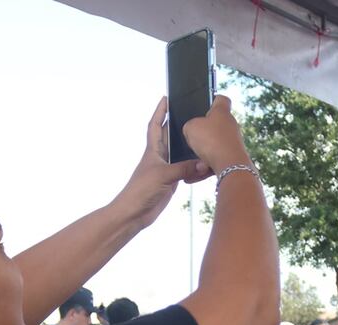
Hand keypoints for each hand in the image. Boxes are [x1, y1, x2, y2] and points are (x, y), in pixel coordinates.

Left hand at [109, 97, 210, 229]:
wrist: (134, 213)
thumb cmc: (141, 190)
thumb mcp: (164, 175)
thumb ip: (185, 168)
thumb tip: (204, 164)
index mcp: (153, 150)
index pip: (156, 125)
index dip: (160, 111)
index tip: (166, 98)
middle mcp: (159, 157)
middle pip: (170, 136)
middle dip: (178, 124)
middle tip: (191, 113)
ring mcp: (166, 170)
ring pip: (180, 153)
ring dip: (189, 146)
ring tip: (203, 136)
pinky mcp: (171, 182)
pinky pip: (186, 170)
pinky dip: (194, 166)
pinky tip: (204, 163)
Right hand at [182, 95, 252, 174]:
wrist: (230, 165)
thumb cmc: (213, 142)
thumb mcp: (190, 127)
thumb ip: (190, 125)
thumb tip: (192, 130)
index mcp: (222, 112)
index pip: (220, 99)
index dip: (212, 99)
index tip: (206, 104)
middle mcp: (231, 124)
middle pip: (217, 123)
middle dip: (204, 131)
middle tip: (194, 136)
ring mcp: (234, 140)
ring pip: (216, 142)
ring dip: (205, 150)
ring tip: (196, 156)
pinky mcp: (234, 154)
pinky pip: (218, 157)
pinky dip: (209, 163)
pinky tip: (200, 169)